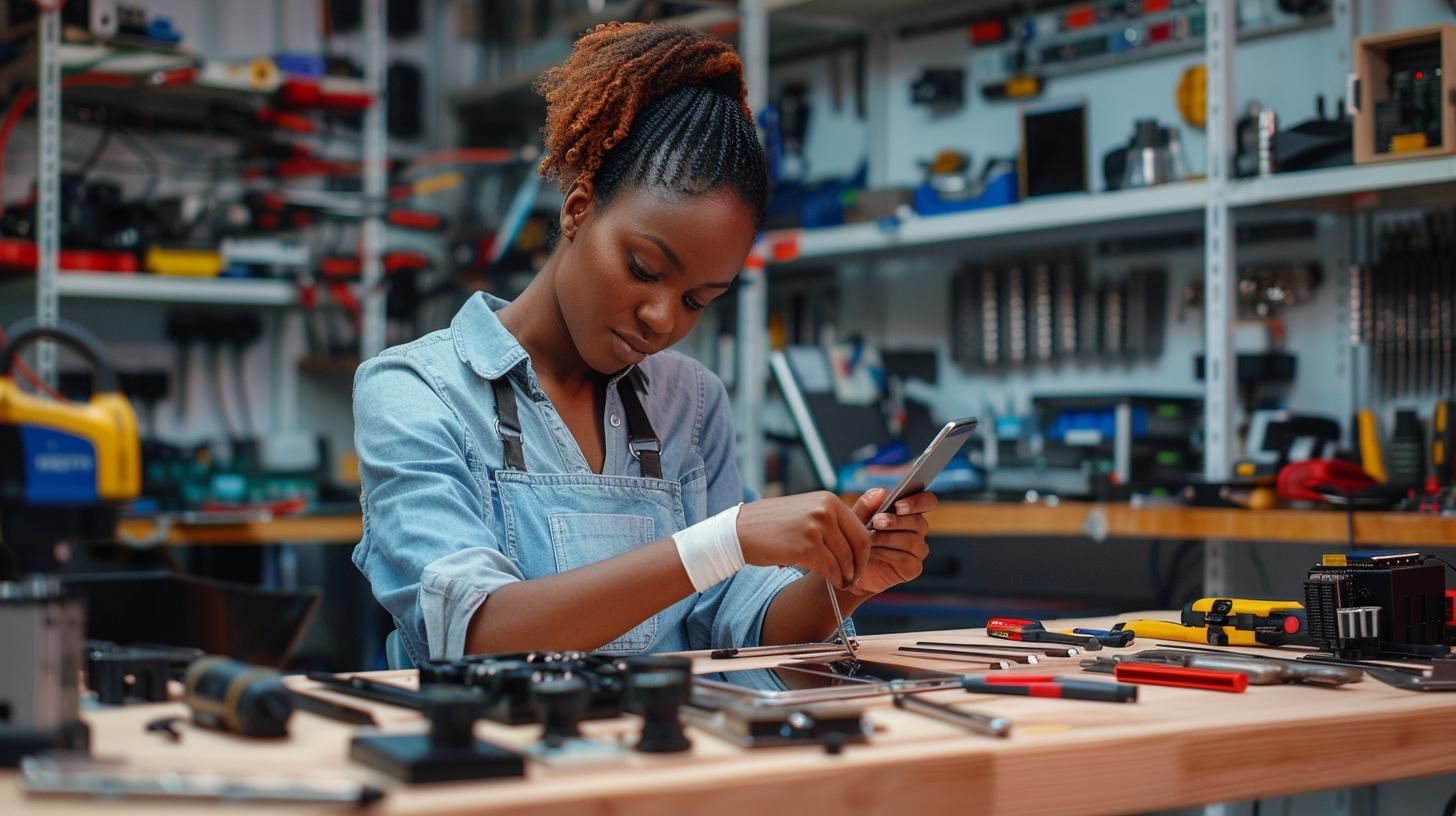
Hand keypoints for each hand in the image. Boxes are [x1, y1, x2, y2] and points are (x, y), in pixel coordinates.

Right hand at [736, 491, 871, 588]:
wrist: (739, 531)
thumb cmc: (772, 524)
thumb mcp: (806, 511)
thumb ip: (831, 518)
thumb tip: (862, 527)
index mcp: (828, 499)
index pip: (861, 528)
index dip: (864, 552)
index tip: (860, 565)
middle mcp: (825, 509)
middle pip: (858, 544)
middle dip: (860, 566)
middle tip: (855, 578)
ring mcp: (816, 527)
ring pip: (845, 559)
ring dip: (846, 575)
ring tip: (842, 582)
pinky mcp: (806, 546)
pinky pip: (830, 568)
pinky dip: (834, 579)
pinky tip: (833, 582)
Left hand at [843, 487, 935, 596]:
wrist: (849, 569)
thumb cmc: (855, 539)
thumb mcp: (856, 519)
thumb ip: (867, 505)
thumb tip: (882, 492)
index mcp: (909, 512)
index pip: (928, 501)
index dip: (918, 502)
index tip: (898, 505)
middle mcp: (917, 530)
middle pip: (919, 522)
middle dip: (896, 521)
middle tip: (876, 521)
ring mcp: (917, 550)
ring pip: (913, 541)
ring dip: (888, 538)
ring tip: (869, 539)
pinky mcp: (912, 568)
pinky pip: (907, 559)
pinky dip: (887, 554)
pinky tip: (872, 553)